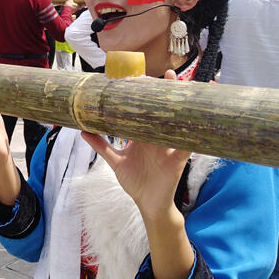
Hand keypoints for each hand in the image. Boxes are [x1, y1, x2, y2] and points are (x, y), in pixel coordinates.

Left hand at [79, 69, 188, 219]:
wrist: (148, 204)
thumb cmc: (136, 181)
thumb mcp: (116, 161)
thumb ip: (102, 145)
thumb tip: (84, 131)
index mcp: (143, 135)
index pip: (145, 111)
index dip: (145, 96)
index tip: (141, 77)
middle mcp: (157, 137)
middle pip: (163, 112)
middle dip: (167, 94)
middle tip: (168, 75)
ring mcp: (169, 147)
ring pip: (177, 123)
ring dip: (181, 108)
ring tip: (185, 90)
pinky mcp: (177, 159)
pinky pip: (185, 145)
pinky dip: (190, 135)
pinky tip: (194, 123)